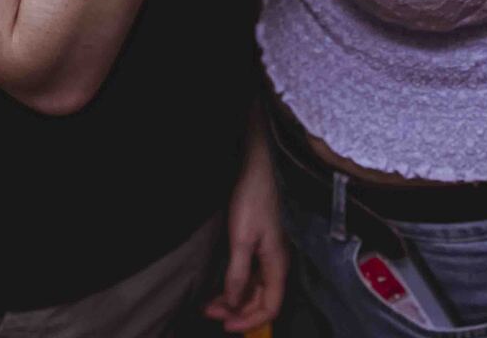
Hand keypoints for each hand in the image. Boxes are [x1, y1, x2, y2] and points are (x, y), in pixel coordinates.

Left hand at [203, 128, 286, 332]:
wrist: (259, 166)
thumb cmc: (253, 199)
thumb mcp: (242, 238)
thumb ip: (238, 273)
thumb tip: (234, 303)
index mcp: (277, 264)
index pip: (270, 307)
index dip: (249, 321)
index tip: (224, 324)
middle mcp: (277, 263)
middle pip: (262, 300)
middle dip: (237, 311)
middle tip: (209, 312)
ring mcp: (270, 253)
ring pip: (256, 288)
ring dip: (235, 298)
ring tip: (210, 302)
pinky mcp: (262, 243)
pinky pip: (252, 274)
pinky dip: (236, 284)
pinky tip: (221, 284)